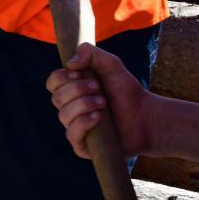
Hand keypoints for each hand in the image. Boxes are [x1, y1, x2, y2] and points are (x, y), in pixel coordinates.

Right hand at [46, 42, 150, 158]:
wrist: (145, 116)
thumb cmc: (126, 91)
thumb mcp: (111, 64)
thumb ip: (91, 53)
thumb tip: (70, 63)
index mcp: (72, 90)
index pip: (53, 82)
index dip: (62, 77)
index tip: (80, 73)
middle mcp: (70, 109)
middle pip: (56, 97)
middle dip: (77, 89)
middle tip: (98, 88)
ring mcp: (75, 128)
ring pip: (64, 115)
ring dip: (84, 105)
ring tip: (103, 103)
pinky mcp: (83, 146)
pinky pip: (72, 134)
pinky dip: (84, 122)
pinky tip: (98, 118)